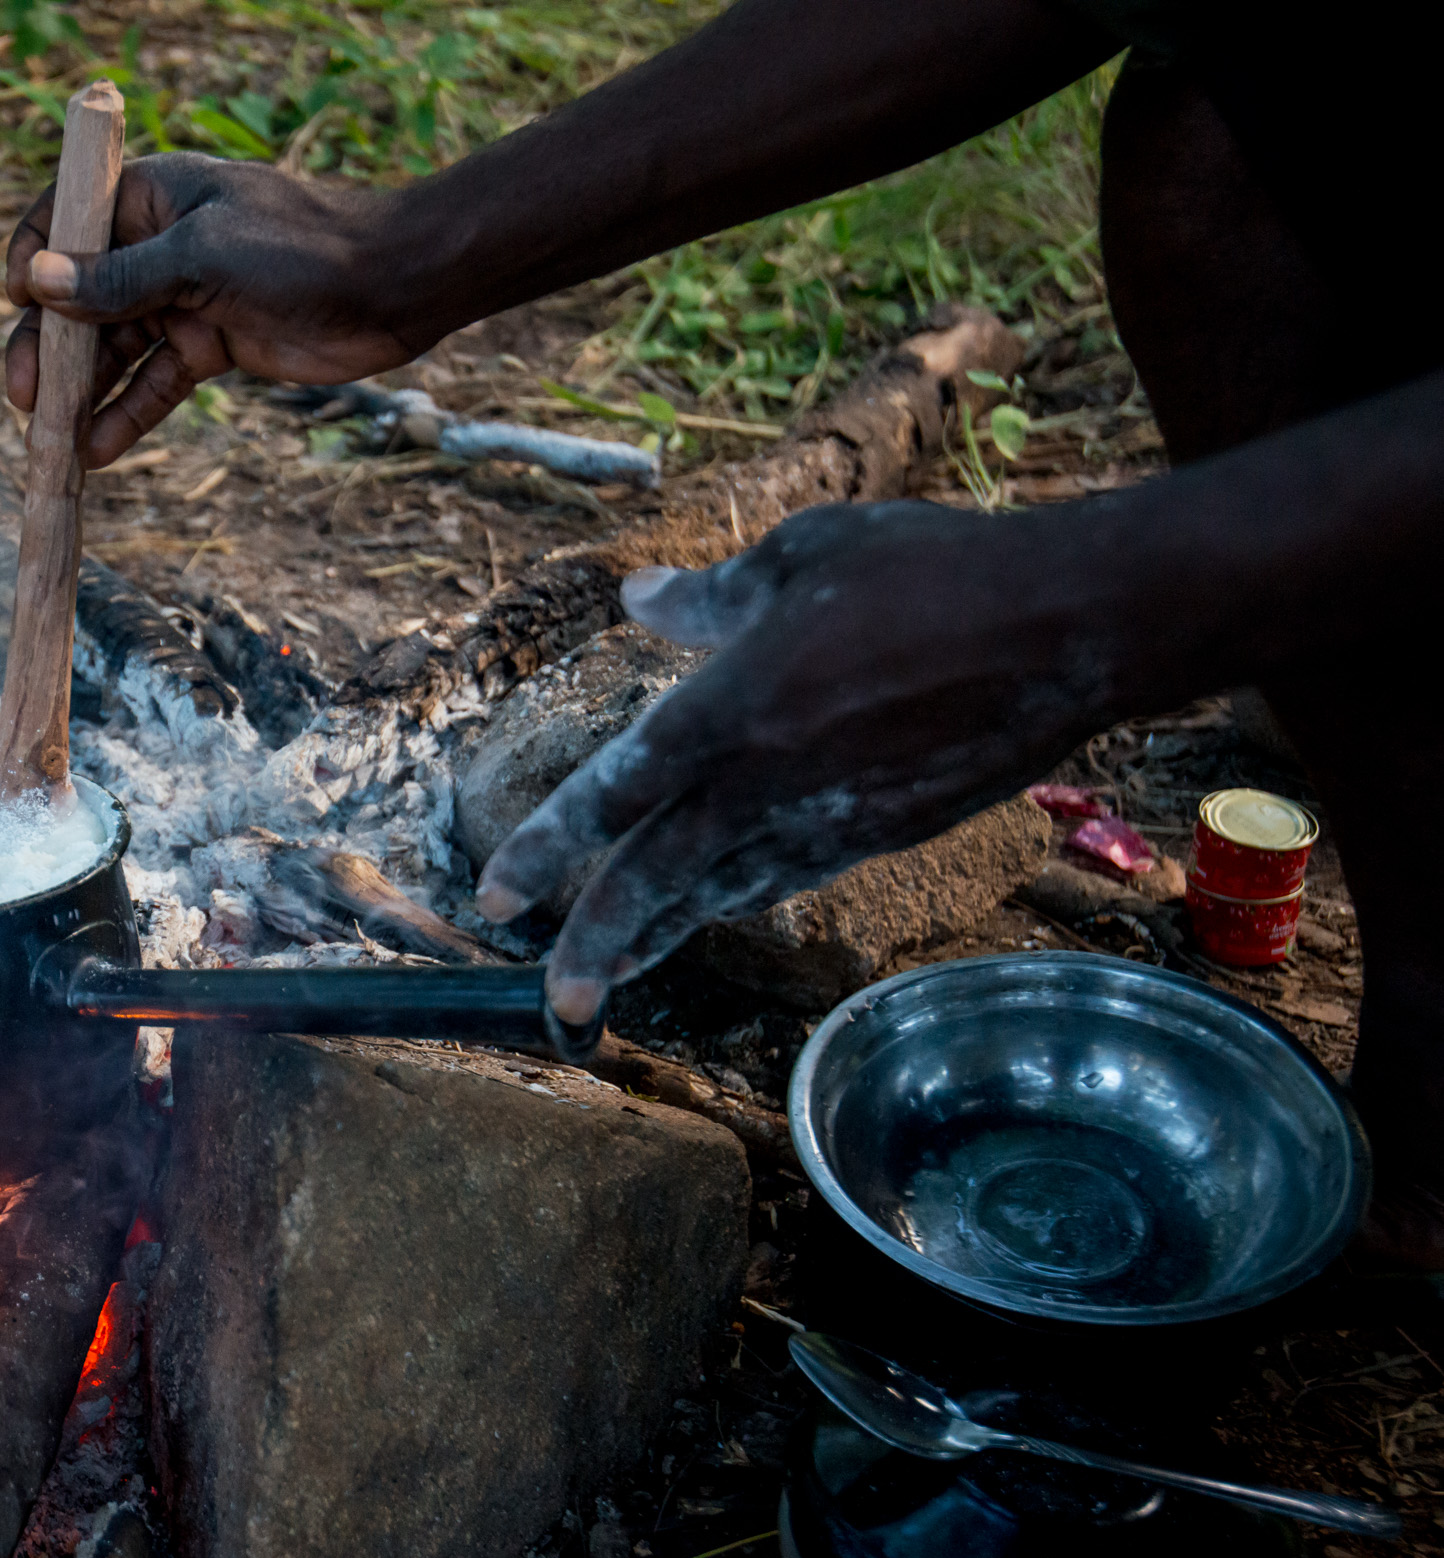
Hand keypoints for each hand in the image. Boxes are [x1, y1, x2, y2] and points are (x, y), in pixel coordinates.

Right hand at [4, 154, 426, 466]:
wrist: (391, 288)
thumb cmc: (301, 248)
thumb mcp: (203, 257)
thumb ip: (121, 278)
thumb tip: (38, 283)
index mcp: (153, 197)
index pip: (69, 219)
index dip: (36, 258)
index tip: (17, 301)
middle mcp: (159, 245)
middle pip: (81, 297)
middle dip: (50, 348)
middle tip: (27, 399)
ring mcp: (183, 299)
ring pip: (114, 349)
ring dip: (82, 393)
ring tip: (52, 444)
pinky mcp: (210, 346)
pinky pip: (154, 384)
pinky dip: (127, 416)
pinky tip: (96, 453)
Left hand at [475, 500, 1132, 1026]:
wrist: (1072, 629)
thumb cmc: (933, 569)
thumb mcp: (801, 555)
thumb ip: (709, 593)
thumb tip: (637, 597)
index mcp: (730, 711)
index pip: (612, 793)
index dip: (545, 848)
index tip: (492, 896)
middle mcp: (768, 782)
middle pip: (658, 878)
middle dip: (595, 941)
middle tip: (549, 995)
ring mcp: (830, 819)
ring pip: (721, 892)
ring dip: (660, 935)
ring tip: (606, 974)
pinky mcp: (884, 834)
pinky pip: (788, 876)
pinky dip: (739, 898)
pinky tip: (714, 910)